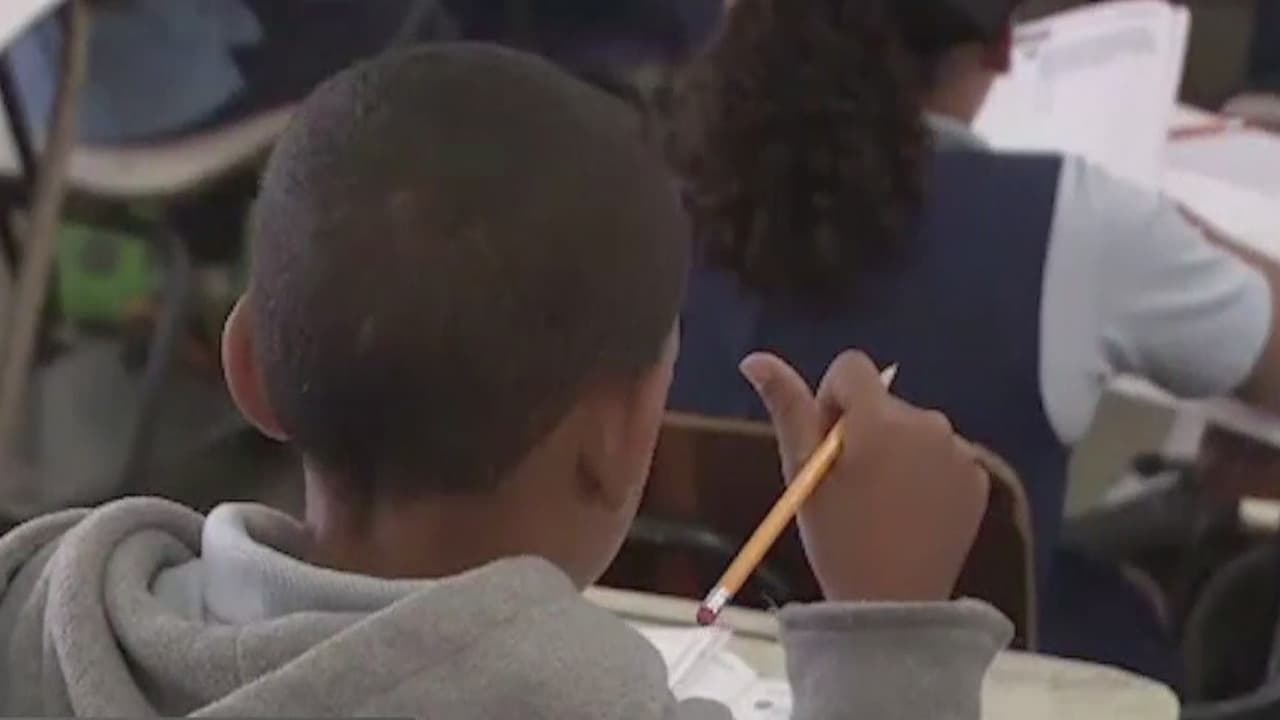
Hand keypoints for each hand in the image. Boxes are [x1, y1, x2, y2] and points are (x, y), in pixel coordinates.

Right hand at [740, 351, 988, 602]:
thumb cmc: (838, 537)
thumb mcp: (803, 473)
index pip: (851, 368)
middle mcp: (926, 421)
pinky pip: (943, 455)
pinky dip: (926, 473)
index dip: (831, 402)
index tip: (828, 447)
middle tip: (851, 485)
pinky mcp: (978, 477)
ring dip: (895, 450)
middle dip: (864, 429)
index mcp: (879, 417)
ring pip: (914, 429)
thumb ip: (786, 407)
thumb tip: (754, 357)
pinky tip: (911, 511)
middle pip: (883, 402)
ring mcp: (959, 450)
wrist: (893, 604)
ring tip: (882, 503)